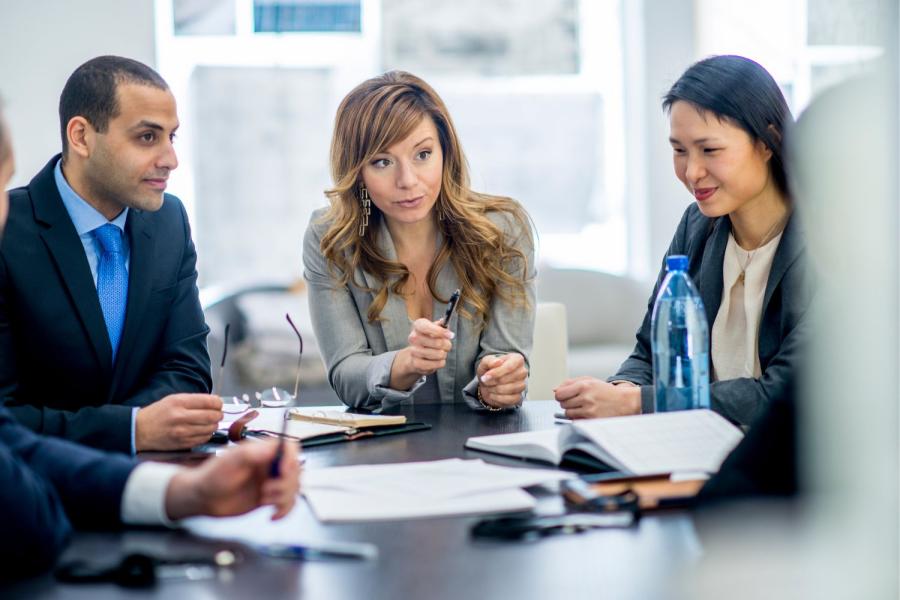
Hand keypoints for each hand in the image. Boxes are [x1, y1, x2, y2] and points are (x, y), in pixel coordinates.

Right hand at [135, 394, 222, 450]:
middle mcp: (181, 417)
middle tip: (217, 414)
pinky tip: (201, 431)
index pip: (209, 401)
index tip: (218, 404)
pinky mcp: (183, 443)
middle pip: (212, 416)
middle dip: (218, 414)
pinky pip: (203, 439)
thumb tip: (214, 403)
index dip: (218, 403)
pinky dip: (207, 434)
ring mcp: (182, 432)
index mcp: (179, 402)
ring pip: (210, 428)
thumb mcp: (173, 399)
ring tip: (209, 423)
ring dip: (213, 425)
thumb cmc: (157, 414)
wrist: (139, 430)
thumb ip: (193, 400)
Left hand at [164, 438, 300, 520]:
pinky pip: (288, 503)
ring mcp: (271, 481)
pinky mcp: (269, 498)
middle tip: (267, 491)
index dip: (291, 459)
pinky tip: (273, 516)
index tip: (283, 472)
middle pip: (295, 470)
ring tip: (265, 501)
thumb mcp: (229, 462)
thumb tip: (272, 448)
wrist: (203, 499)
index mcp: (262, 451)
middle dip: (286, 483)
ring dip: (284, 498)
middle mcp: (270, 465)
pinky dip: (285, 511)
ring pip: (294, 488)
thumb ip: (251, 454)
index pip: (289, 448)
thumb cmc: (212, 476)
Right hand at [391, 318, 453, 389]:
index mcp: (418, 325)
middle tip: (446, 345)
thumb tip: (444, 321)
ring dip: (444, 354)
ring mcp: (414, 351)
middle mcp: (413, 337)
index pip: (428, 327)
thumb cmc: (428, 338)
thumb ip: (441, 325)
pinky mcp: (417, 364)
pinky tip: (436, 360)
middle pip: (438, 343)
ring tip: (440, 352)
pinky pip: (438, 363)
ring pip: (439, 354)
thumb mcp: (435, 328)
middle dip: (447, 345)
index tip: (450, 335)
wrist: (415, 354)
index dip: (441, 332)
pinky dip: (440, 362)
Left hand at [477, 353, 526, 408]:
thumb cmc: (489, 370)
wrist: (488, 383)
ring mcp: (522, 385)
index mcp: (517, 359)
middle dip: (494, 381)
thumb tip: (498, 361)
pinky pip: (511, 399)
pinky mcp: (519, 397)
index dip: (496, 373)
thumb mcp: (485, 362)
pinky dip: (498, 398)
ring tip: (489, 387)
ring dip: (496, 389)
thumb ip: (490, 360)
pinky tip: (492, 394)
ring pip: (511, 389)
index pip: (510, 367)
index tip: (485, 377)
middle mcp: (522, 371)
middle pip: (510, 378)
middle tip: (486, 381)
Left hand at [554, 376, 640, 418]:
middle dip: (567, 403)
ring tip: (583, 407)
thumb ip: (570, 383)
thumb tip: (554, 390)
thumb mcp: (589, 381)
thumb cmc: (605, 391)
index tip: (564, 396)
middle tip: (577, 401)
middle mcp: (586, 398)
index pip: (559, 394)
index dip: (560, 395)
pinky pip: (576, 421)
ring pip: (568, 413)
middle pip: (562, 404)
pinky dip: (578, 418)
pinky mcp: (592, 420)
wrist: (624, 402)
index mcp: (583, 386)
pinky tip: (586, 413)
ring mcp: (589, 410)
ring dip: (572, 411)